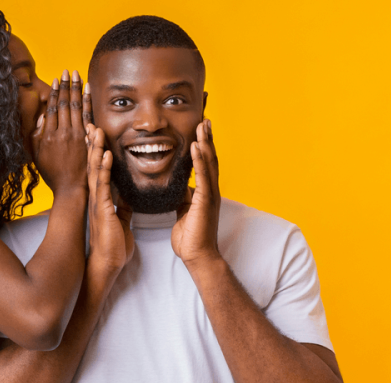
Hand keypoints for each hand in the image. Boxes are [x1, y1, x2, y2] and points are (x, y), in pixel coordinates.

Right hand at [32, 70, 87, 196]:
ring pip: (76, 106)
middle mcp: (62, 132)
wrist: (70, 188)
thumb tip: (41, 117)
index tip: (56, 79)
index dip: (55, 92)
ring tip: (77, 74)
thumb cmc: (52, 173)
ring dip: (76, 88)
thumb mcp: (36, 155)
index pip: (52, 108)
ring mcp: (76, 135)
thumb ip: (36, 136)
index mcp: (48, 136)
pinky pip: (88, 116)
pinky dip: (88, 101)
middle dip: (66, 85)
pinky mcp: (87, 139)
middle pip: (65, 103)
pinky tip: (88, 90)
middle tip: (67, 71)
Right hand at [86, 123, 133, 274]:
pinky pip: (102, 185)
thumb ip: (123, 206)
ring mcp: (96, 202)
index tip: (97, 134)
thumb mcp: (121, 220)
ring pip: (94, 170)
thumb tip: (127, 196)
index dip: (97, 151)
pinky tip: (104, 155)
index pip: (99, 169)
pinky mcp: (101, 209)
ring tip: (96, 131)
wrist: (108, 263)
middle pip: (92, 165)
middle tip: (91, 123)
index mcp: (101, 199)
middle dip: (92, 144)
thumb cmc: (114, 245)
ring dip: (95, 149)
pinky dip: (103, 169)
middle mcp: (96, 197)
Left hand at [171, 119, 222, 271]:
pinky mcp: (206, 202)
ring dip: (206, 142)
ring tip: (202, 124)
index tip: (199, 127)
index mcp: (204, 191)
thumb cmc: (190, 237)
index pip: (203, 163)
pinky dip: (200, 160)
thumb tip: (180, 187)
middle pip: (210, 158)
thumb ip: (183, 197)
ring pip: (210, 163)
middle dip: (207, 137)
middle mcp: (210, 190)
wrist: (197, 256)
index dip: (202, 145)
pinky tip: (197, 146)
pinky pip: (203, 177)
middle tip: (204, 118)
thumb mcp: (183, 211)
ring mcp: (210, 195)